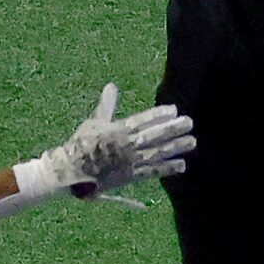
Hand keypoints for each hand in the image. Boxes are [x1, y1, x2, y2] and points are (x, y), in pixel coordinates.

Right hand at [25, 84, 195, 198]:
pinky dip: (167, 168)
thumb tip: (111, 86)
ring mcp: (129, 162)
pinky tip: (182, 165)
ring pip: (157, 153)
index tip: (173, 109)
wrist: (71, 171)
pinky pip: (152, 172)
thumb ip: (107, 105)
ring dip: (176, 147)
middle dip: (173, 129)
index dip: (158, 115)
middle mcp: (126, 146)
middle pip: (154, 136)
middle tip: (189, 123)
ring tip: (192, 142)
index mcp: (117, 130)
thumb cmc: (81, 144)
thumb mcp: (94, 122)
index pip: (141, 120)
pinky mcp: (130, 177)